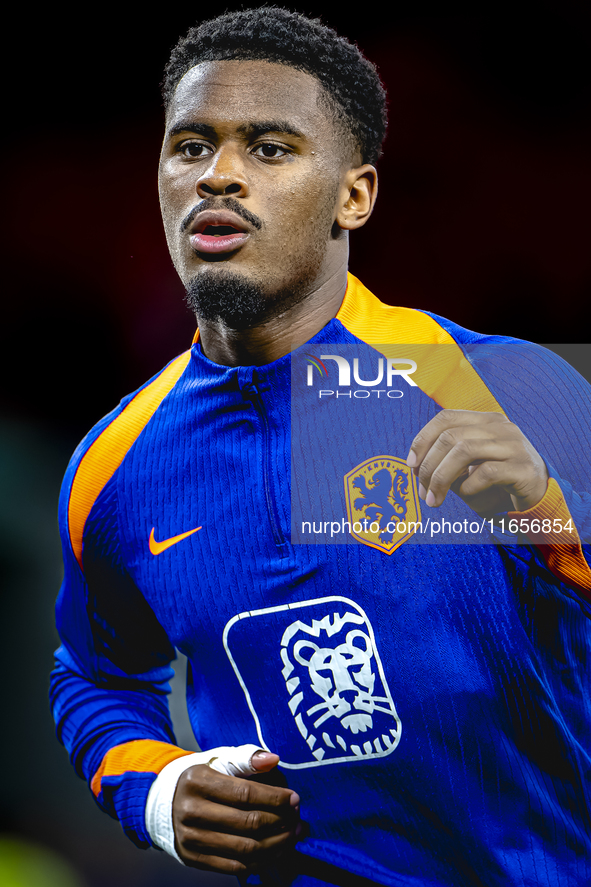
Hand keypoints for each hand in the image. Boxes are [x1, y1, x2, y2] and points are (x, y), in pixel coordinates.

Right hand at [172, 750, 300, 874]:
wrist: (165, 801)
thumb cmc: (202, 777)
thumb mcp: (219, 760)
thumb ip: (247, 758)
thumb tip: (273, 760)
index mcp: (197, 781)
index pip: (244, 794)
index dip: (274, 798)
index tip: (294, 799)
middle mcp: (191, 811)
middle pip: (247, 823)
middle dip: (280, 822)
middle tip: (298, 819)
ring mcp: (190, 838)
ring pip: (244, 849)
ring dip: (276, 844)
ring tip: (293, 835)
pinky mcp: (192, 859)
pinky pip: (234, 867)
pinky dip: (260, 861)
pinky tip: (275, 851)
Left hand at [406, 410, 548, 515]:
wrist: (537, 497)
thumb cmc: (497, 483)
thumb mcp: (468, 468)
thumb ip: (446, 462)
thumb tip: (416, 468)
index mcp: (485, 421)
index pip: (445, 418)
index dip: (422, 439)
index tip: (411, 464)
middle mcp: (500, 427)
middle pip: (450, 437)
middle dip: (429, 467)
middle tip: (423, 492)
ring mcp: (514, 445)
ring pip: (464, 451)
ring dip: (442, 478)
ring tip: (434, 499)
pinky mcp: (524, 468)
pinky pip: (486, 472)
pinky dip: (469, 486)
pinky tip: (467, 495)